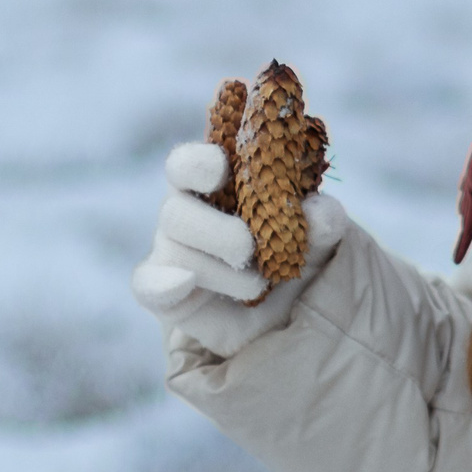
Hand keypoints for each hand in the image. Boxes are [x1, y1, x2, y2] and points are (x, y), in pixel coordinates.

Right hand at [130, 142, 348, 357]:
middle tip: (249, 249)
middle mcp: (190, 215)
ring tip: (258, 285)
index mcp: (220, 186)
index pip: (187, 165)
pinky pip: (147, 285)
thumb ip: (325, 218)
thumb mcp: (324, 235)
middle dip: (215, 231)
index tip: (221, 169)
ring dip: (219, 271)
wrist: (299, 309)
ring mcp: (176, 254)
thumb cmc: (301, 252)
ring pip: (173, 251)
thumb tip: (317, 211)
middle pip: (175, 211)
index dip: (196, 163)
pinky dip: (161, 284)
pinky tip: (185, 284)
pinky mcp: (172, 295)